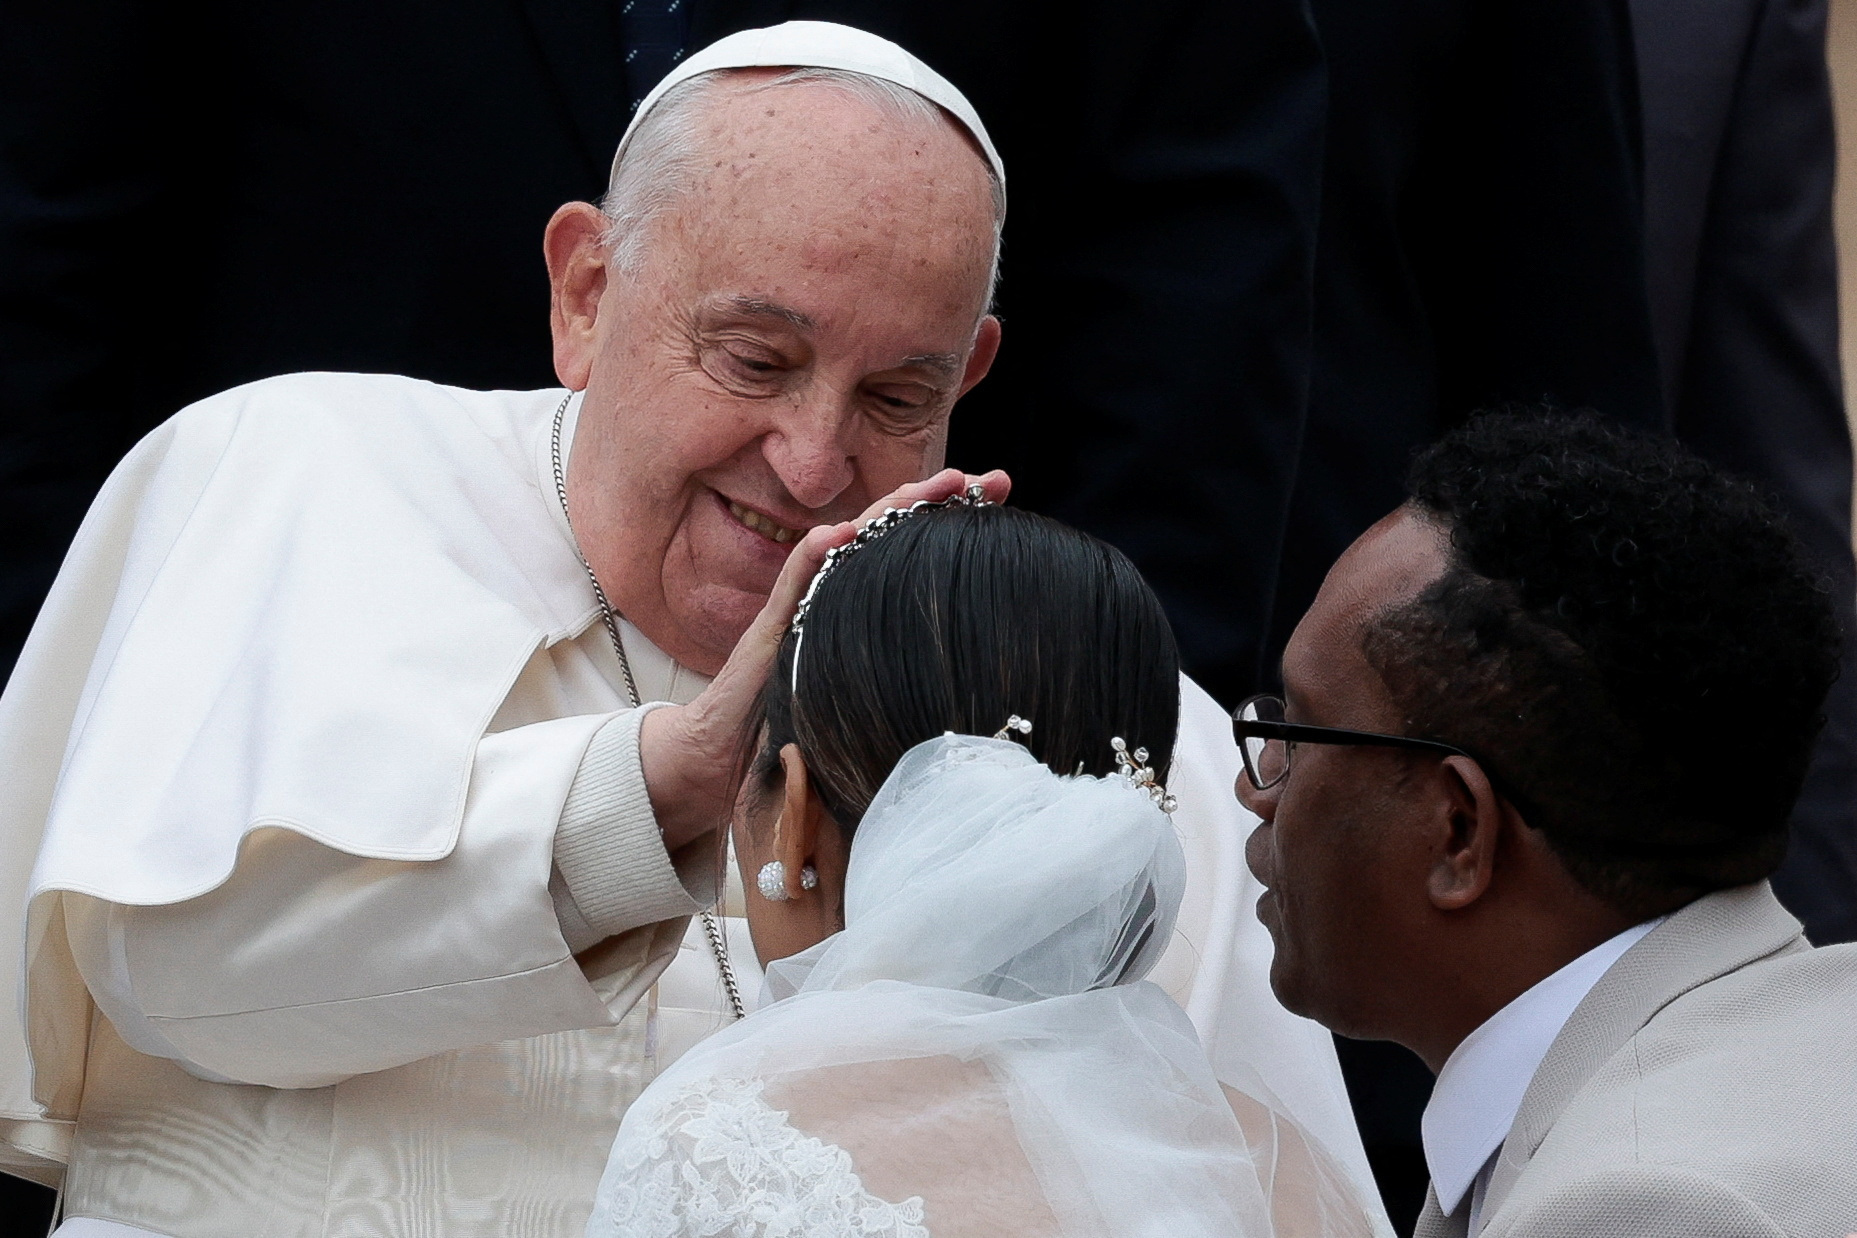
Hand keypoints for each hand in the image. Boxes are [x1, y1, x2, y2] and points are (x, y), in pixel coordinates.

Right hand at [640, 468, 1010, 850]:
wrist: (723, 760)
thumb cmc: (795, 738)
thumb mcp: (868, 701)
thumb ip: (909, 685)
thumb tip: (982, 689)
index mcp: (861, 609)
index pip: (912, 551)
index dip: (954, 522)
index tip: (1002, 494)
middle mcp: (832, 597)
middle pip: (888, 534)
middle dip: (938, 499)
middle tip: (990, 478)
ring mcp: (798, 611)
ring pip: (844, 545)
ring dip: (886, 512)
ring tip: (932, 487)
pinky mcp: (765, 636)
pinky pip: (788, 589)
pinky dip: (812, 557)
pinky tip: (839, 534)